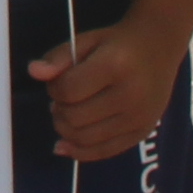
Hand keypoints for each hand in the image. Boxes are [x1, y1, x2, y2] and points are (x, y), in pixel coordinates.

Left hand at [31, 17, 185, 162]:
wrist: (158, 46)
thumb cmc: (117, 42)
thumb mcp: (87, 40)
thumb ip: (59, 56)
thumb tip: (33, 72)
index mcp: (115, 65)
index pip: (69, 90)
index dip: (53, 88)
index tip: (57, 82)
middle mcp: (131, 95)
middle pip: (76, 118)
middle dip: (59, 110)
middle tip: (61, 99)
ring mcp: (139, 117)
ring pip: (87, 139)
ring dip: (66, 129)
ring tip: (66, 114)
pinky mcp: (143, 132)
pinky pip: (105, 151)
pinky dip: (81, 151)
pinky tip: (64, 146)